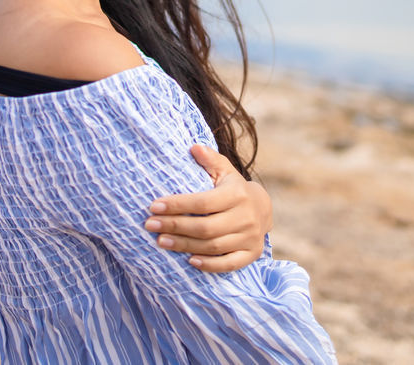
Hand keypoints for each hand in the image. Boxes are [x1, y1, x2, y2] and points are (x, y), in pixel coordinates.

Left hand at [144, 144, 273, 272]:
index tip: (154, 206)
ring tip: (161, 241)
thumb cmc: (234, 188)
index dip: (178, 205)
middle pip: (205, 227)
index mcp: (238, 194)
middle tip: (150, 225)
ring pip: (213, 246)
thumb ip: (210, 159)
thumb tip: (193, 148)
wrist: (263, 208)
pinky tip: (189, 260)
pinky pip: (228, 264)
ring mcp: (250, 237)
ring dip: (184, 245)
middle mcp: (246, 217)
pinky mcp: (251, 254)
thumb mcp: (225, 170)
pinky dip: (209, 264)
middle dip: (175, 226)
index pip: (203, 202)